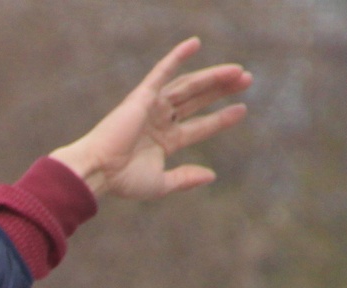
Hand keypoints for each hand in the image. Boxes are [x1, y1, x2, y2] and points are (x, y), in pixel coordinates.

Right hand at [50, 39, 251, 201]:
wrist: (98, 171)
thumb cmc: (123, 181)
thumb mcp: (160, 184)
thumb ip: (185, 178)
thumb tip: (212, 175)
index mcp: (164, 141)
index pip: (199, 126)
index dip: (221, 118)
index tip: (242, 110)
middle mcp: (160, 120)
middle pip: (198, 100)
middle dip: (222, 90)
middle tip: (248, 80)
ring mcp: (152, 107)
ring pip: (188, 86)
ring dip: (212, 77)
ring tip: (238, 72)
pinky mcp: (142, 96)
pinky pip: (162, 71)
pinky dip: (177, 56)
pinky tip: (195, 43)